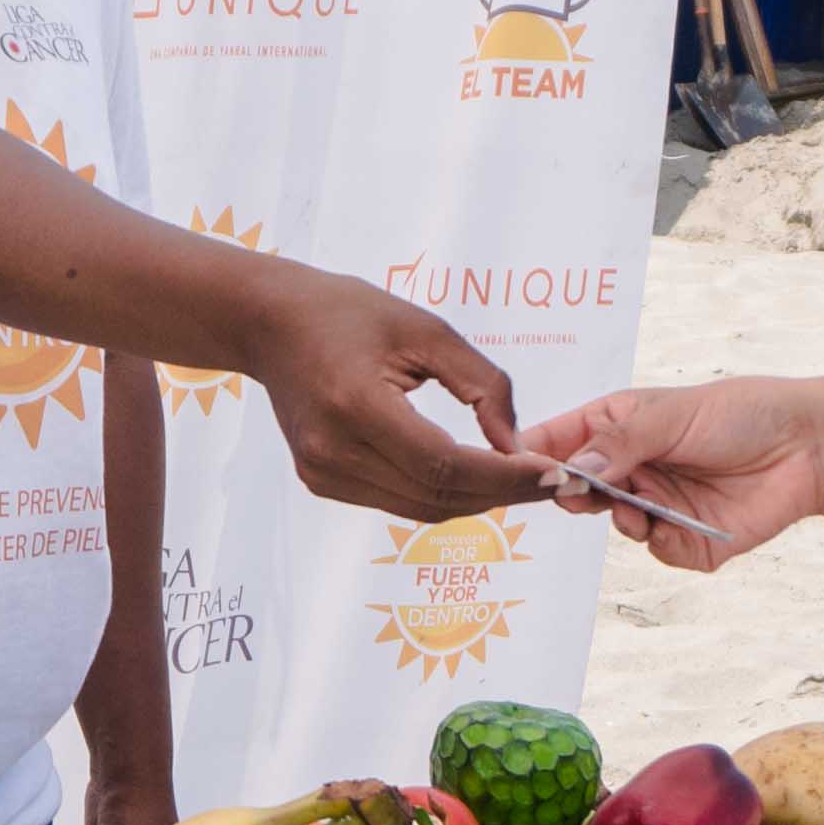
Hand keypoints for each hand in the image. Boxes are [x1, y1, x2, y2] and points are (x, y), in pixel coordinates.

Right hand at [247, 277, 532, 517]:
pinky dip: (442, 496)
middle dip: (503, 493)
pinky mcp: (321, 483)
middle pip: (437, 496)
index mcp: (356, 404)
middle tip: (552, 480)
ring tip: (521, 481)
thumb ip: (482, 385)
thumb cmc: (350, 314)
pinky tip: (472, 476)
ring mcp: (322, 473)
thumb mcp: (427, 329)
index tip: (551, 471)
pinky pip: (398, 503)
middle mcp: (333, 450)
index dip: (504, 476)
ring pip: (421, 510)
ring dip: (477, 501)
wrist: (272, 324)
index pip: (444, 465)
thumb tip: (516, 445)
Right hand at [524, 376, 823, 573]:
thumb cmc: (743, 413)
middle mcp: (634, 468)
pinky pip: (658, 551)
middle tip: (577, 495)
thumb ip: (619, 444)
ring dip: (620, 517)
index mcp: (619, 428)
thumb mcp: (671, 415)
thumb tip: (571, 471)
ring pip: (616, 524)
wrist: (809, 446)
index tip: (518, 467)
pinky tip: (671, 525)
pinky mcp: (689, 540)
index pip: (560, 441)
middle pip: (579, 490)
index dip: (534, 455)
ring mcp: (659, 506)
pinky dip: (661, 541)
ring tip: (636, 507)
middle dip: (573, 495)